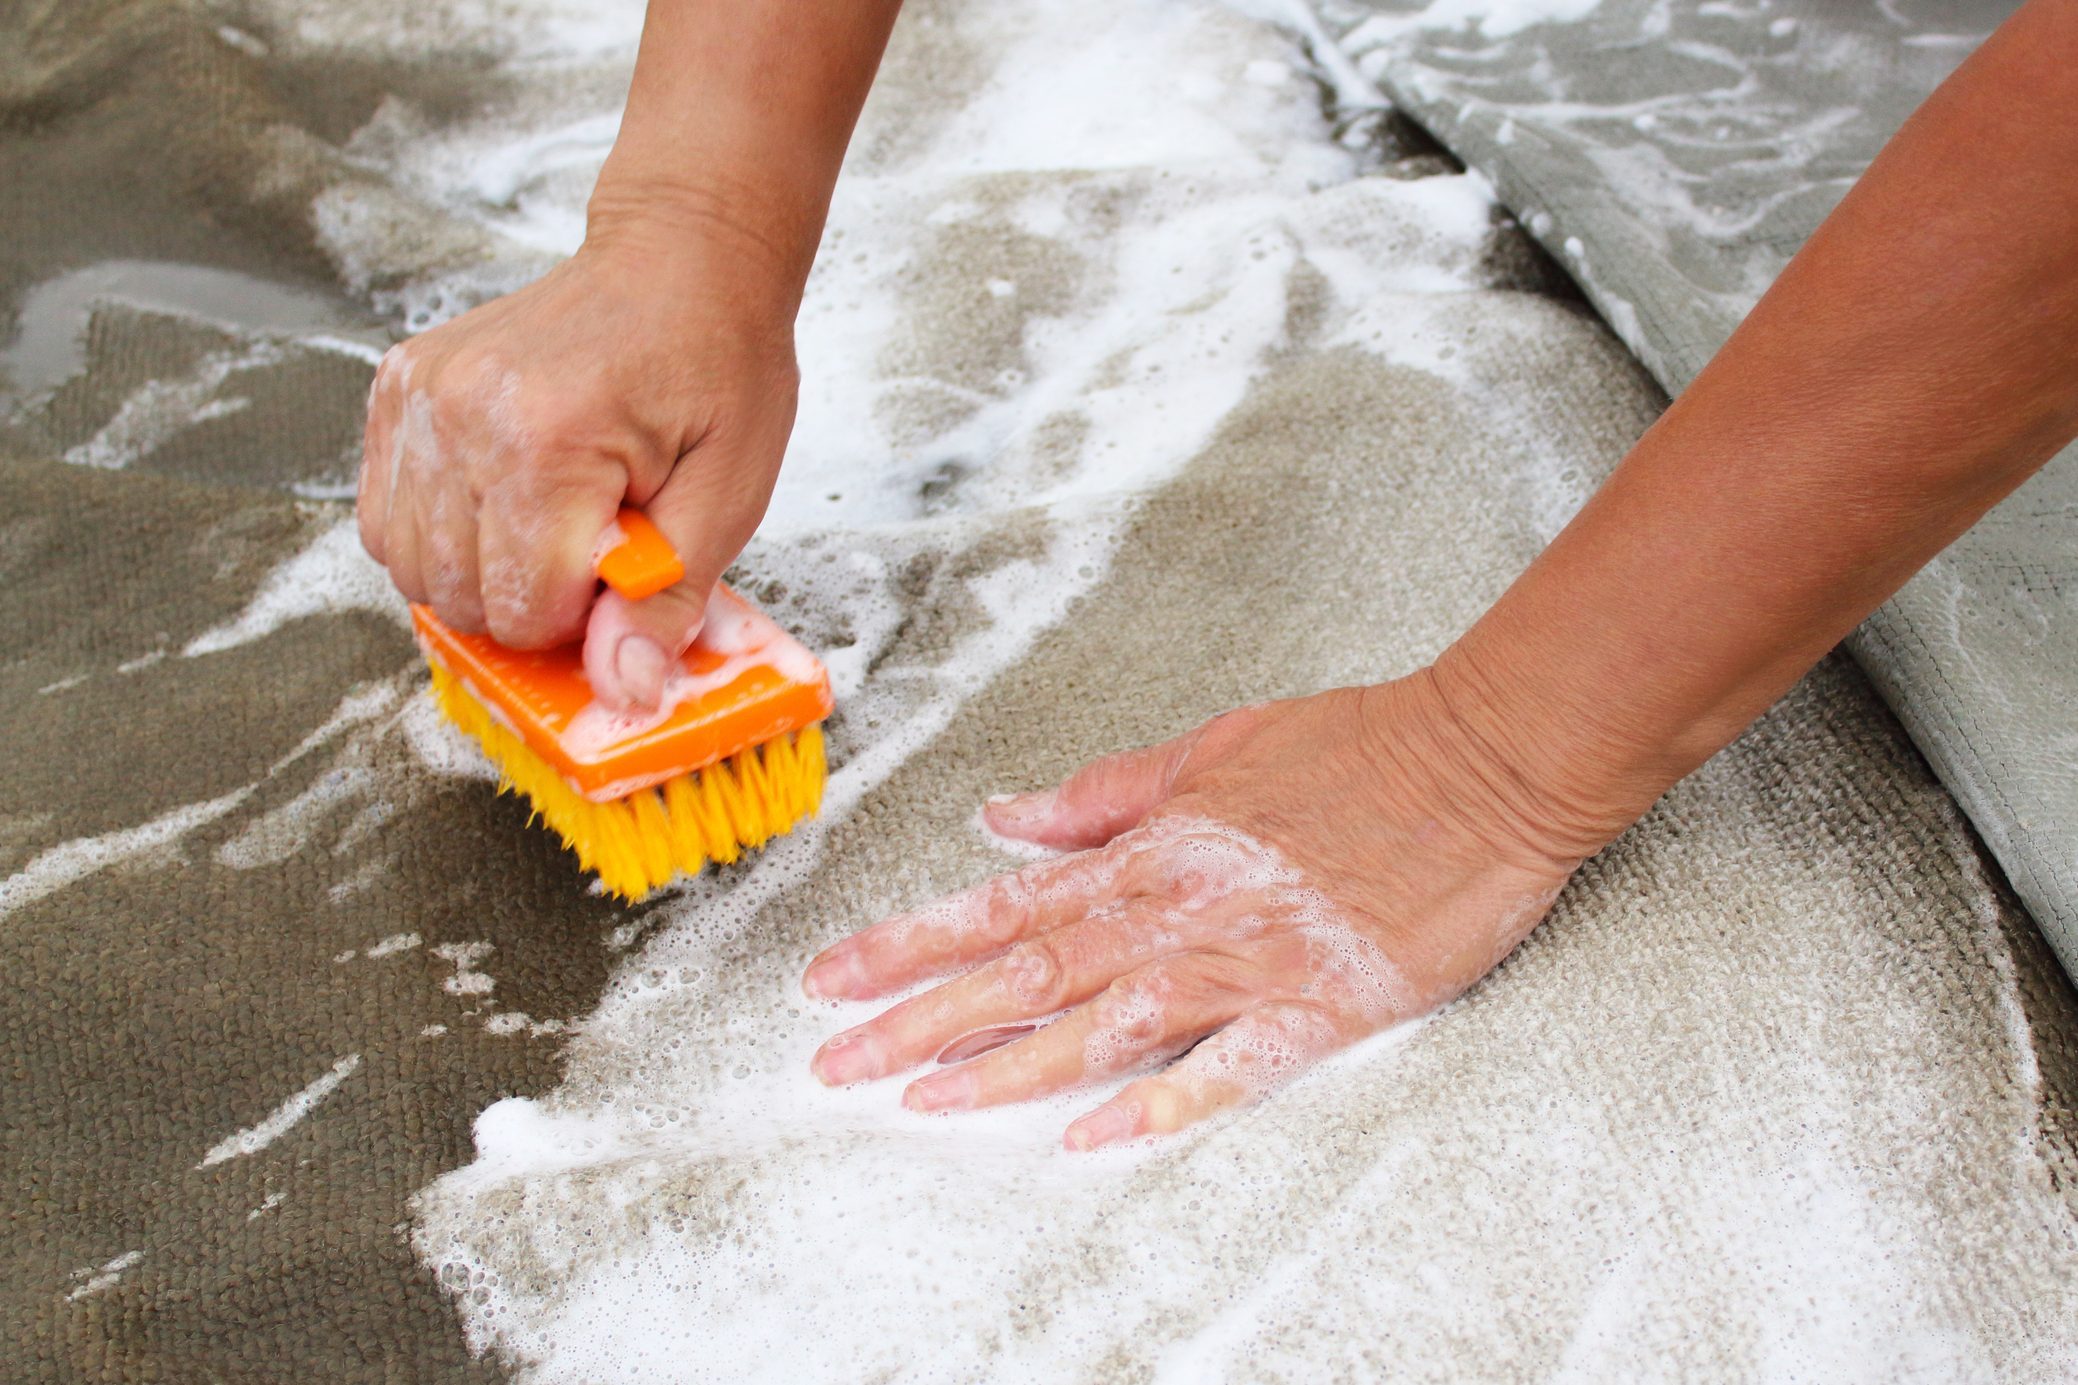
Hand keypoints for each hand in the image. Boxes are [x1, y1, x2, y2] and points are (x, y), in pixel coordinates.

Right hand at [356, 232, 799, 710]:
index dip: (582, 618)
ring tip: (552, 522)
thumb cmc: (716, 364)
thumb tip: (623, 692)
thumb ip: (665, 601)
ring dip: (480, 573)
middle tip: (595, 545)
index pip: (523, 612)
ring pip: (410, 567)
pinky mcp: (398, 388)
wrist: (681, 260)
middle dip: (530, 601)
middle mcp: (461, 415)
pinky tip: (505, 502)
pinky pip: (388, 514)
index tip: (625, 569)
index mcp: (546, 442)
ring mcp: (418, 396)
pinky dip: (442, 534)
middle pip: (459, 598)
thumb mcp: (727, 496)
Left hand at [802, 673, 1600, 1149]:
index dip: (909, 947)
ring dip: (1009, 1067)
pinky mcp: (1326, 1004)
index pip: (1001, 906)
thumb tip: (1007, 821)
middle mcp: (1179, 909)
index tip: (829, 981)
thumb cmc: (1352, 745)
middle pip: (1026, 974)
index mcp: (1148, 850)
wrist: (1485, 757)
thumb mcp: (1210, 749)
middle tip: (835, 1064)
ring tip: (925, 1103)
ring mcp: (1251, 960)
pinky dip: (1163, 1102)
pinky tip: (1096, 1136)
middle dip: (921, 1020)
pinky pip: (1232, 1065)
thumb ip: (1103, 798)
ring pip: (1104, 1023)